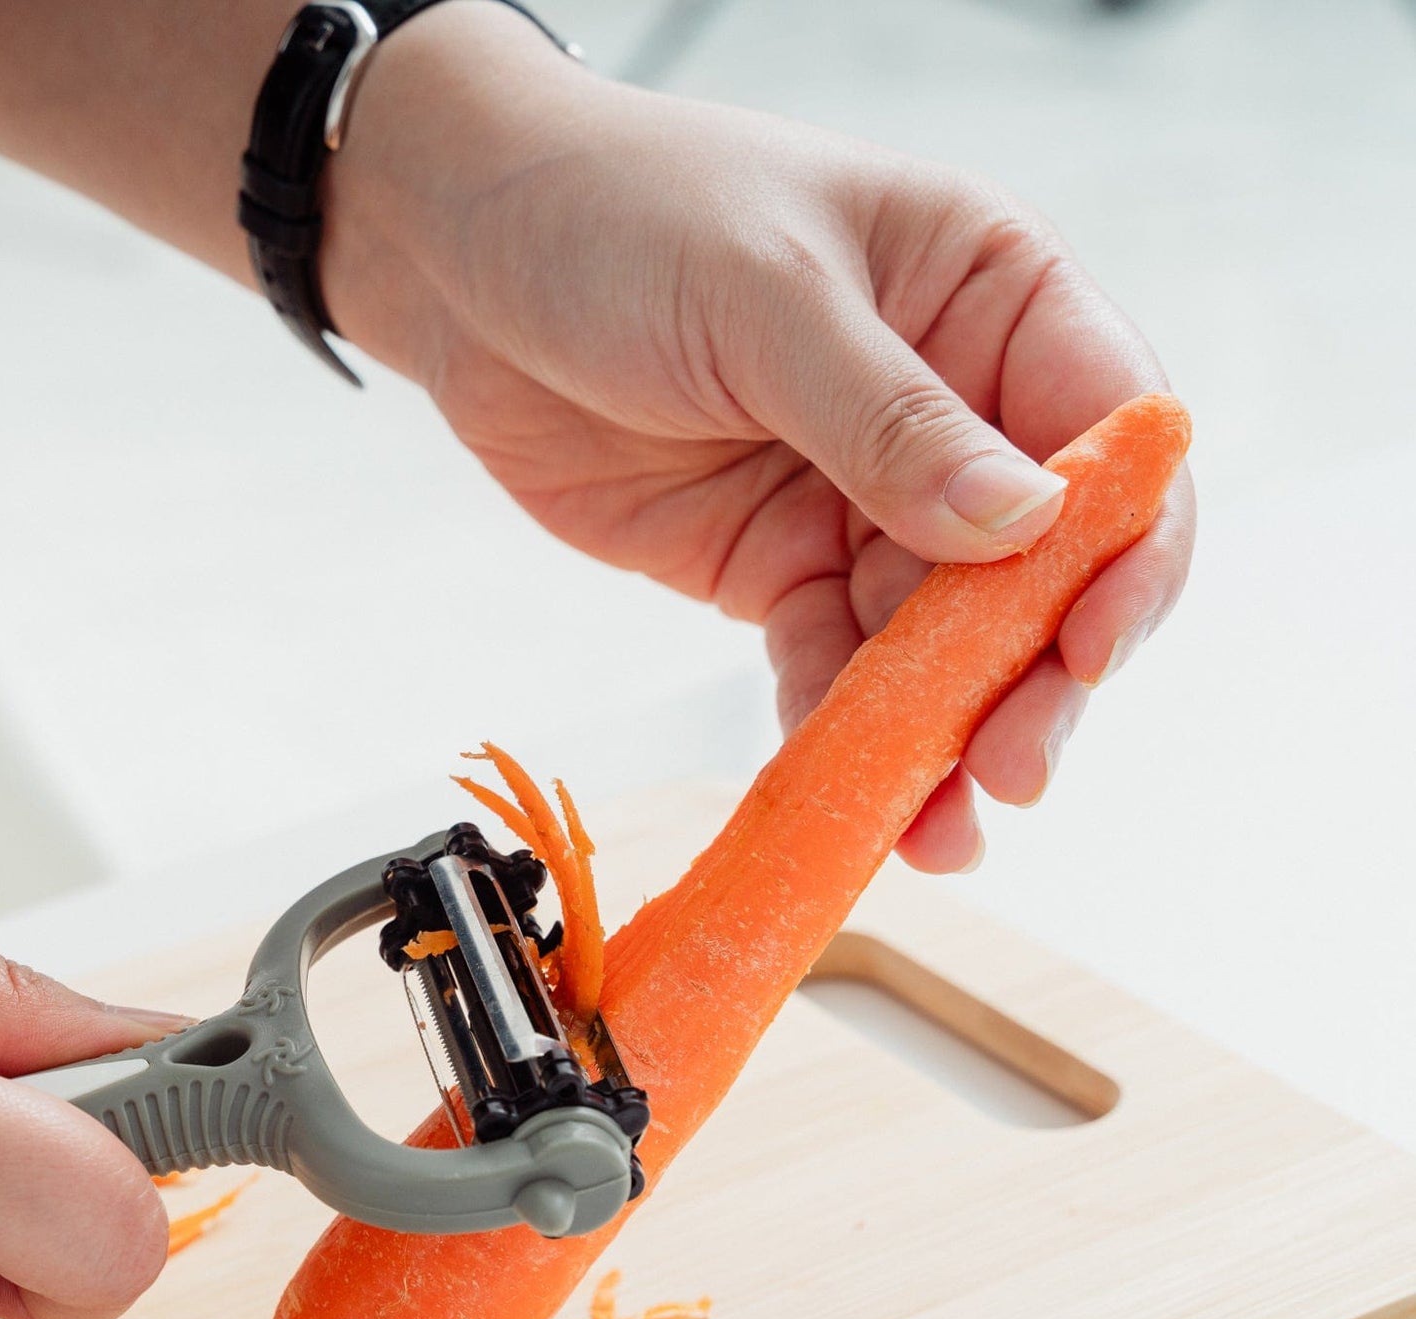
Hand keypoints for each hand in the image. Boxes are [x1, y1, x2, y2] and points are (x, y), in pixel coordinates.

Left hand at [324, 4, 1194, 871]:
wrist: (464, 264)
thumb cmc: (619, 215)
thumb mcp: (763, 293)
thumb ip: (889, 417)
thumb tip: (1024, 522)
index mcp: (986, 296)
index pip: (1109, 429)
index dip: (1125, 547)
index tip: (1095, 645)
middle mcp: (950, 407)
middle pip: (1038, 565)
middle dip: (1035, 674)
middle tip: (1013, 769)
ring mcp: (863, 500)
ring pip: (939, 642)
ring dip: (946, 737)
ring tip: (941, 832)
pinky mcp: (777, 570)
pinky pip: (829, 670)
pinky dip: (843, 739)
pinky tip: (855, 804)